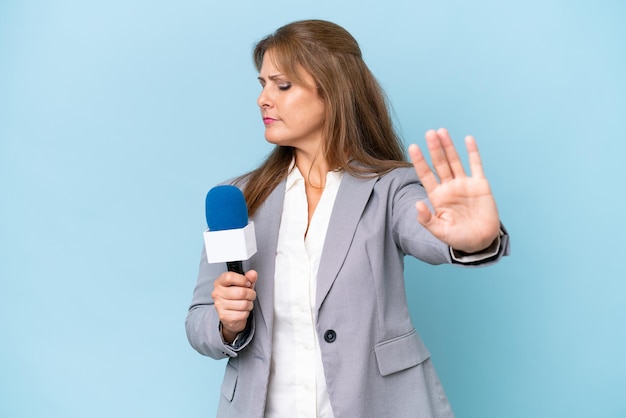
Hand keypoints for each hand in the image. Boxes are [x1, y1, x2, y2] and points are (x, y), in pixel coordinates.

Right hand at [211, 270, 257, 342]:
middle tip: (250, 295)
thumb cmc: (236, 297)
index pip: (229, 277)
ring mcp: (219, 305)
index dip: (242, 280)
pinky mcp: (223, 316)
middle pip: (241, 292)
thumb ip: (249, 278)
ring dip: (249, 304)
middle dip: (251, 294)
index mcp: (220, 282)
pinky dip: (246, 313)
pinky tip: (242, 311)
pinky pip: (242, 314)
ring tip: (246, 303)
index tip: (248, 283)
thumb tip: (252, 274)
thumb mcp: (243, 285)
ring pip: (243, 304)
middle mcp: (217, 293)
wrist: (230, 314)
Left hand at [408, 128, 499, 252]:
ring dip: (448, 146)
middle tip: (429, 132)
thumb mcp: (440, 232)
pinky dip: (472, 152)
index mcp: (437, 196)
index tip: (413, 146)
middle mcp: (449, 187)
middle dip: (434, 148)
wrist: (481, 242)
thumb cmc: (458, 238)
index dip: (420, 161)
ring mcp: (464, 184)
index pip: (426, 175)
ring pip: (455, 161)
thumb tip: (417, 204)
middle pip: (440, 163)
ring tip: (442, 131)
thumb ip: (427, 220)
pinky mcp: (480, 185)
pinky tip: (468, 139)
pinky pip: (476, 165)